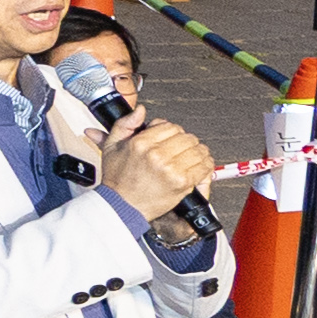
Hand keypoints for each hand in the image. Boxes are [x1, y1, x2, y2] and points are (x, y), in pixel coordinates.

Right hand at [96, 111, 215, 221]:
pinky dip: (204, 166)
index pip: (170, 126)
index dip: (172, 131)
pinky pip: (203, 167)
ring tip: (191, 157)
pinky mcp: (182, 182)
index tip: (170, 138)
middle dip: (185, 141)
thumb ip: (125, 124)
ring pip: (198, 150)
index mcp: (141, 143)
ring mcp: (170, 169)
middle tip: (181, 149)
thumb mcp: (111, 147)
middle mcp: (156, 155)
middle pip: (186, 137)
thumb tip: (140, 110)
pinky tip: (198, 167)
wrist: (122, 207)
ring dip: (198, 152)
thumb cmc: (118, 180)